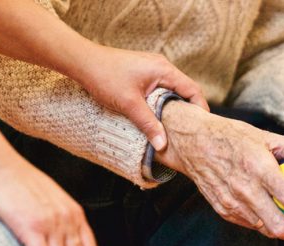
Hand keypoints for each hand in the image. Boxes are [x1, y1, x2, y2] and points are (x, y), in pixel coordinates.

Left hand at [73, 45, 208, 150]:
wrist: (82, 62)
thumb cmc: (105, 77)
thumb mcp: (129, 104)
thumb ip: (148, 124)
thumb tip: (163, 145)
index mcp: (164, 70)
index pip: (192, 90)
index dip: (200, 109)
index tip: (201, 128)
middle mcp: (161, 66)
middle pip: (183, 91)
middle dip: (187, 111)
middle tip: (189, 132)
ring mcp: (151, 68)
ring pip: (170, 91)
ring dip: (172, 108)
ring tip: (174, 128)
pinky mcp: (141, 73)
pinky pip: (159, 89)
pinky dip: (160, 103)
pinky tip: (156, 117)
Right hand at [155, 101, 283, 241]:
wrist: (192, 143)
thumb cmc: (231, 136)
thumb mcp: (266, 136)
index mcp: (257, 168)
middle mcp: (243, 189)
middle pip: (278, 226)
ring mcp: (230, 202)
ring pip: (264, 229)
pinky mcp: (222, 209)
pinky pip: (249, 224)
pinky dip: (265, 223)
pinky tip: (274, 215)